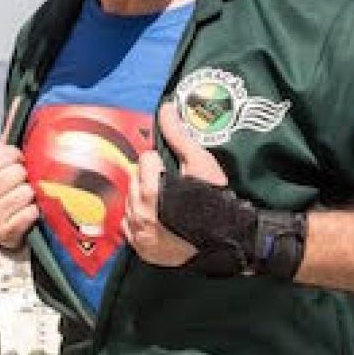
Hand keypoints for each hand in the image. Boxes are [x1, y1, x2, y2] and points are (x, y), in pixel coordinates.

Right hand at [0, 100, 38, 249]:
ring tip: (26, 202)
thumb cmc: (3, 193)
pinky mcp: (5, 232)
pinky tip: (28, 216)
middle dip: (27, 180)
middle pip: (19, 173)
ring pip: (26, 193)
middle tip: (23, 187)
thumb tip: (19, 101)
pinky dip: (34, 214)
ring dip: (32, 198)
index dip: (20, 160)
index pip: (10, 154)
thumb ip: (9, 134)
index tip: (17, 168)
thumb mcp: (0, 163)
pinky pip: (30, 214)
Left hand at [123, 103, 228, 265]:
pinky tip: (156, 217)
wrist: (226, 241)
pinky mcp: (140, 247)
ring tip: (164, 200)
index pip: (145, 159)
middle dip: (149, 176)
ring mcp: (138, 231)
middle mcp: (140, 210)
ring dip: (142, 196)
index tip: (173, 169)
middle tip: (170, 184)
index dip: (161, 161)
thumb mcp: (200, 163)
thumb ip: (178, 135)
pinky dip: (138, 218)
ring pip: (130, 199)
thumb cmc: (215, 200)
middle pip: (135, 177)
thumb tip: (165, 107)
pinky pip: (127, 224)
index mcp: (151, 188)